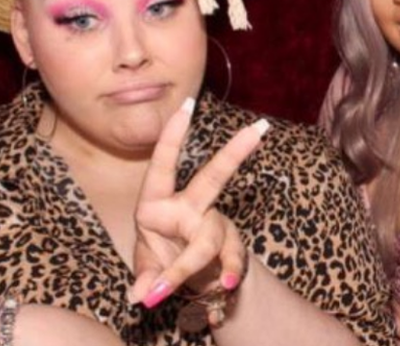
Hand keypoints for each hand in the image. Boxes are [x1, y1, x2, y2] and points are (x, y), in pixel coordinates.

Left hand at [127, 98, 268, 308]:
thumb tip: (140, 294)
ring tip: (215, 284)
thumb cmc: (160, 263)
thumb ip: (145, 276)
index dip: (173, 136)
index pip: (164, 165)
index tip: (187, 105)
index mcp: (158, 203)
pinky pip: (230, 261)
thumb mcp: (146, 267)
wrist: (191, 285)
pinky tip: (224, 290)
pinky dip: (226, 275)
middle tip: (259, 128)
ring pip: (211, 239)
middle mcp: (191, 208)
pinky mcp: (230, 248)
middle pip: (214, 178)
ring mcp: (213, 226)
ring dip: (198, 262)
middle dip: (235, 153)